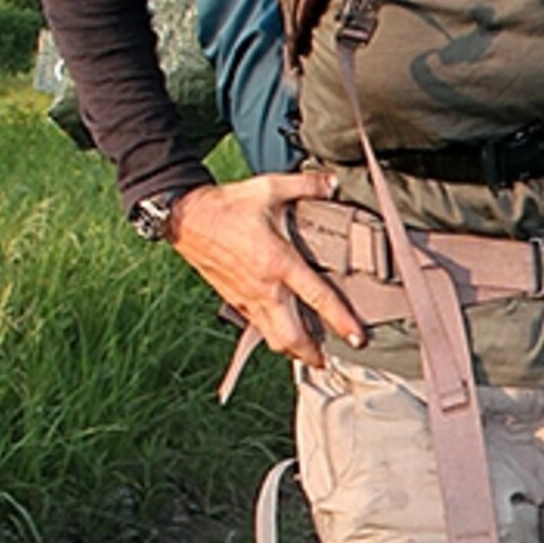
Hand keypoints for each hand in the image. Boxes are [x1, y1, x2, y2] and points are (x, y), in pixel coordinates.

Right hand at [165, 172, 367, 368]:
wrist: (186, 218)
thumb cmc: (226, 206)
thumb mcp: (269, 188)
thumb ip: (305, 186)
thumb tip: (332, 184)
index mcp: (278, 262)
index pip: (317, 298)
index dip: (341, 321)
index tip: (357, 339)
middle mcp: (264, 287)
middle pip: (292, 337)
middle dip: (312, 354)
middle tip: (330, 359)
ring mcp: (248, 298)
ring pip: (273, 339)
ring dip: (293, 351)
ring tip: (309, 354)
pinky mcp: (235, 300)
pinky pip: (258, 327)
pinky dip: (274, 335)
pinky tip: (283, 331)